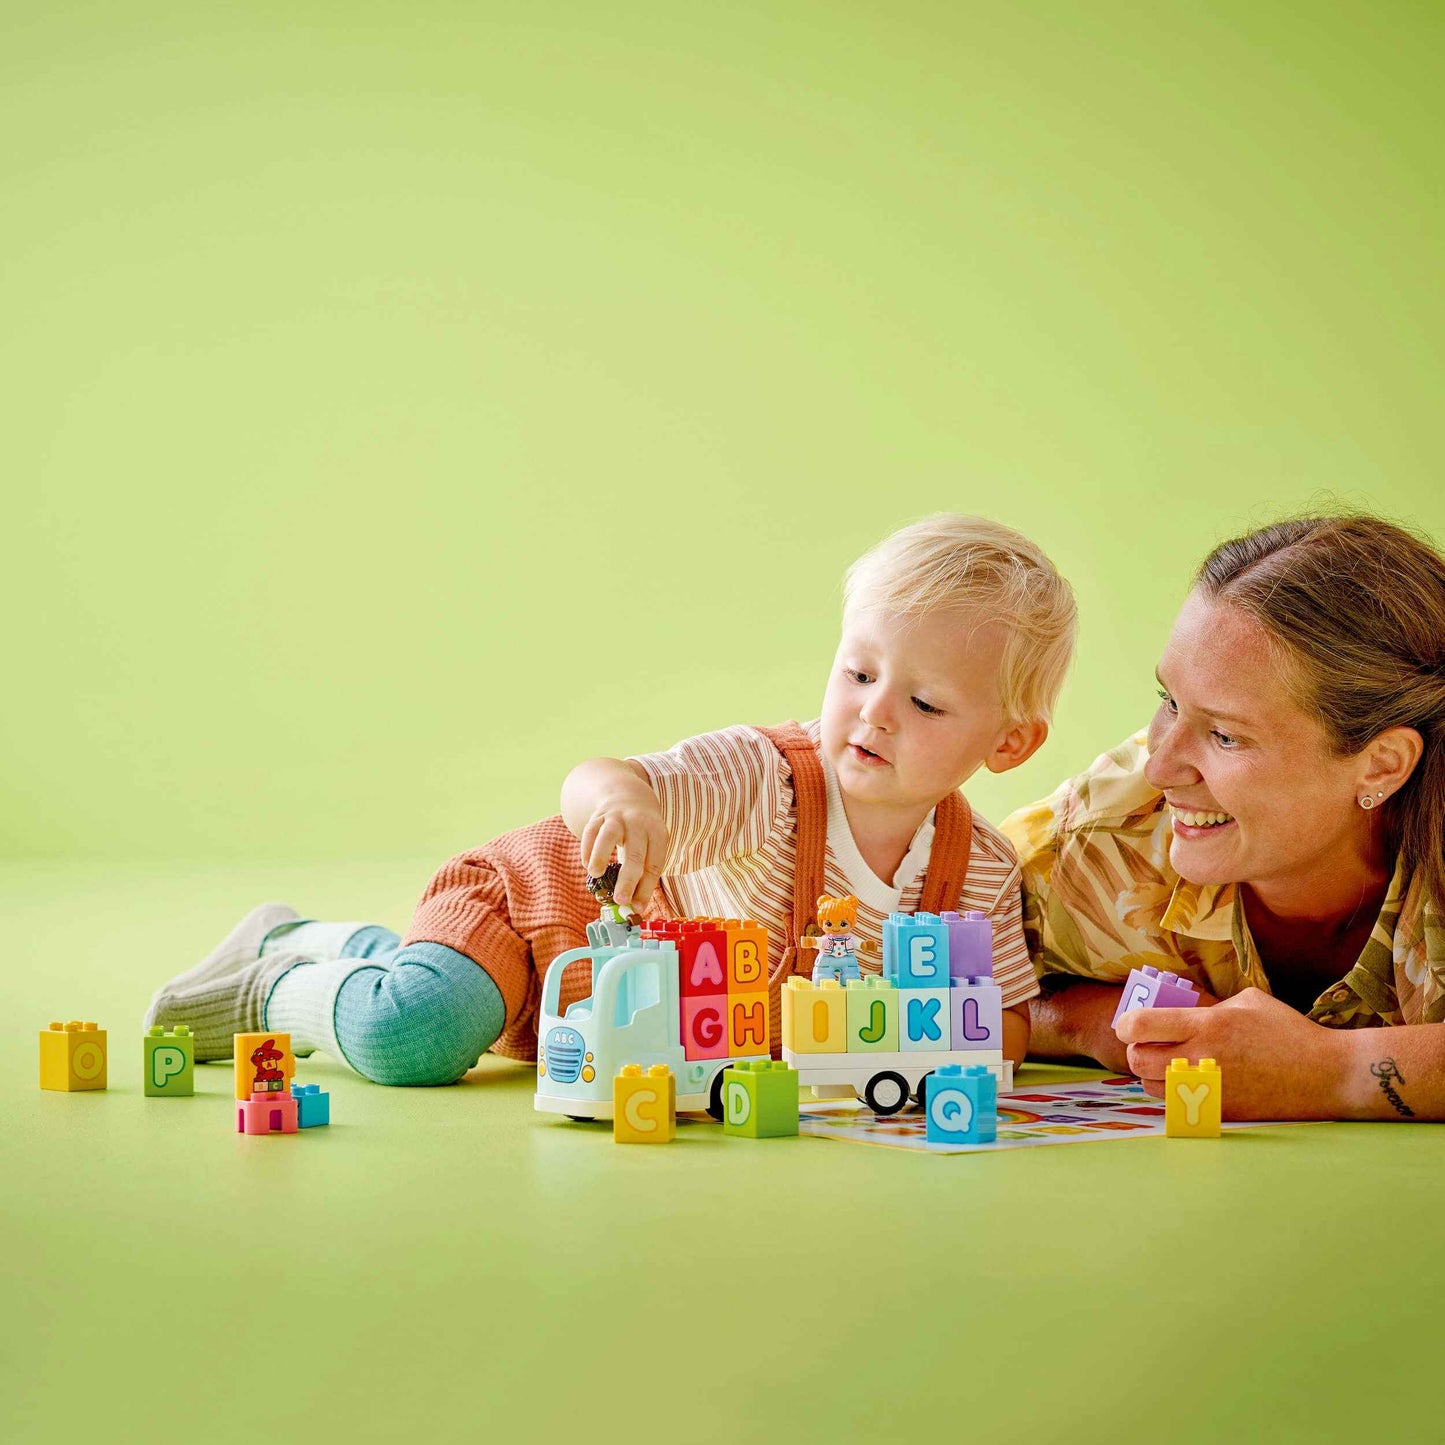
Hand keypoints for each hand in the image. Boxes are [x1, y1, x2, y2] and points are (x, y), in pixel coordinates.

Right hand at [579, 797, 668, 912]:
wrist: (628, 797)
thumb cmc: (642, 835)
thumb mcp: (650, 848)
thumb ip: (643, 876)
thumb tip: (634, 909)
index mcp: (658, 834)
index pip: (654, 864)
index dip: (646, 888)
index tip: (637, 908)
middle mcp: (639, 823)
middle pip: (635, 853)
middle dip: (628, 880)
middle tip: (620, 900)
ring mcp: (617, 817)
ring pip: (608, 835)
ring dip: (601, 856)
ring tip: (595, 875)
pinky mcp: (599, 815)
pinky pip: (590, 831)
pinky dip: (587, 849)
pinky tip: (587, 865)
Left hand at [1114, 987, 1346, 1118]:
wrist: (1327, 1075)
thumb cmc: (1289, 1032)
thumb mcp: (1248, 1002)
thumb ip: (1208, 1006)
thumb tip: (1180, 1011)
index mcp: (1206, 1024)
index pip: (1141, 1025)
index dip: (1125, 1025)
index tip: (1128, 1025)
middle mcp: (1202, 1058)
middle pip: (1137, 1060)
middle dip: (1134, 1052)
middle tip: (1147, 1047)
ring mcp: (1210, 1090)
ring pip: (1152, 1088)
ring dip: (1152, 1076)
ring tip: (1169, 1067)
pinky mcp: (1220, 1114)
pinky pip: (1177, 1108)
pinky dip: (1174, 1097)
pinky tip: (1189, 1087)